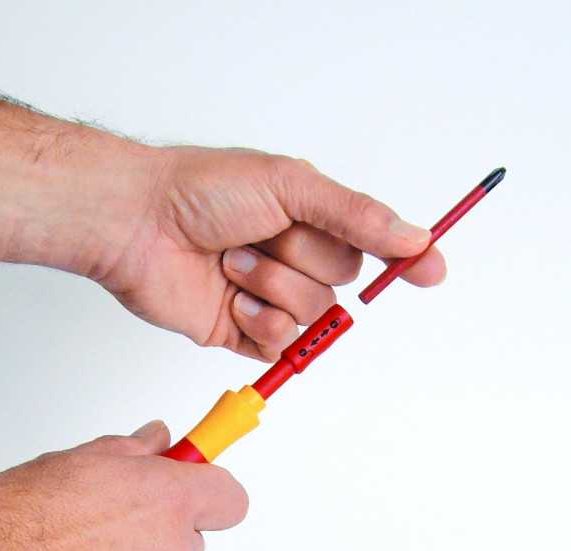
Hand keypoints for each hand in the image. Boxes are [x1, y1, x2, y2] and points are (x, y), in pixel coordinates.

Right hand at [0, 421, 247, 550]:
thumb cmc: (13, 516)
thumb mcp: (81, 459)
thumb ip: (135, 451)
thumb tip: (158, 442)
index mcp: (167, 501)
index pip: (230, 500)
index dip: (212, 494)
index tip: (199, 489)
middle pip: (188, 545)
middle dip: (158, 537)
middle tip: (110, 528)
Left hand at [98, 146, 446, 359]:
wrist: (138, 226)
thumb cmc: (203, 191)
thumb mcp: (290, 186)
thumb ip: (355, 214)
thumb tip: (414, 237)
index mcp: (309, 218)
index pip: (373, 244)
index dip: (405, 259)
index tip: (432, 271)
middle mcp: (293, 258)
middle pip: (342, 281)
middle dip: (302, 259)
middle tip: (260, 236)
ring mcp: (269, 297)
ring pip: (311, 314)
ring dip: (273, 286)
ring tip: (232, 262)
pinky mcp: (243, 332)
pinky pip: (279, 344)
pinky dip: (257, 320)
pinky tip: (229, 296)